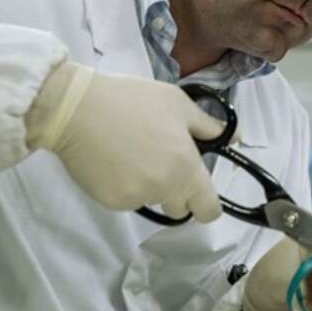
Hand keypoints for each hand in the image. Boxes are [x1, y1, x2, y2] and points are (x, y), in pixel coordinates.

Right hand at [26, 60, 224, 221]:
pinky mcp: (111, 202)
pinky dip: (124, 187)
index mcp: (186, 165)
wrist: (76, 110)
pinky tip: (113, 160)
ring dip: (149, 187)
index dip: (207, 204)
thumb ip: (209, 126)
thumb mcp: (178, 104)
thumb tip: (234, 138)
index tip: (199, 192)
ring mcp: (136, 197)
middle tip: (160, 160)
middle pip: (181, 208)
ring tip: (132, 153)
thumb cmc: (132, 101)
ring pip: (152, 201)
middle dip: (177, 192)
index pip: (209, 209)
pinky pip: (127, 200)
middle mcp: (165, 187)